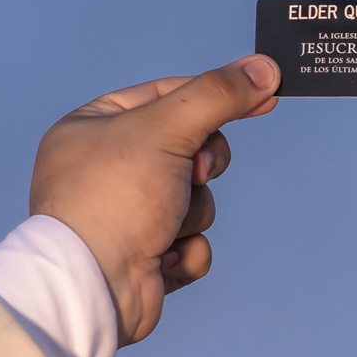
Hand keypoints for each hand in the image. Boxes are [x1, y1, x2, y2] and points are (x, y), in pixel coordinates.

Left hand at [29, 56, 280, 344]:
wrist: (93, 289)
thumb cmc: (112, 201)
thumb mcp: (168, 128)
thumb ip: (219, 95)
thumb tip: (264, 68)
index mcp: (94, 127)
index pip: (167, 93)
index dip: (214, 95)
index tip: (262, 93)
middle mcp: (106, 168)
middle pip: (190, 146)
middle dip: (199, 167)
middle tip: (190, 173)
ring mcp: (125, 214)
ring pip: (196, 196)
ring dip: (192, 211)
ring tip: (164, 227)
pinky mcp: (144, 256)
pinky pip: (192, 240)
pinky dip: (187, 249)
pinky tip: (164, 257)